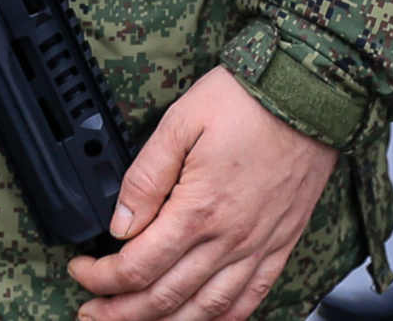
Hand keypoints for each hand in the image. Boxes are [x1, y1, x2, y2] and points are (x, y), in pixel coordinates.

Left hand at [64, 64, 337, 320]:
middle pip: (165, 299)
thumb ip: (145, 178)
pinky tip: (201, 319)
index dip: (101, 277)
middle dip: (119, 312)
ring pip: (205, 310)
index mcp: (198, 210)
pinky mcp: (280, 245)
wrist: (310, 94)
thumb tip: (119, 225)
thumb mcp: (179, 122)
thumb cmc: (246, 101)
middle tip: (91, 311)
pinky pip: (250, 300)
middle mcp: (229, 240)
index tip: (82, 270)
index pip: (137, 266)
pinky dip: (221, 319)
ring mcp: (258, 247)